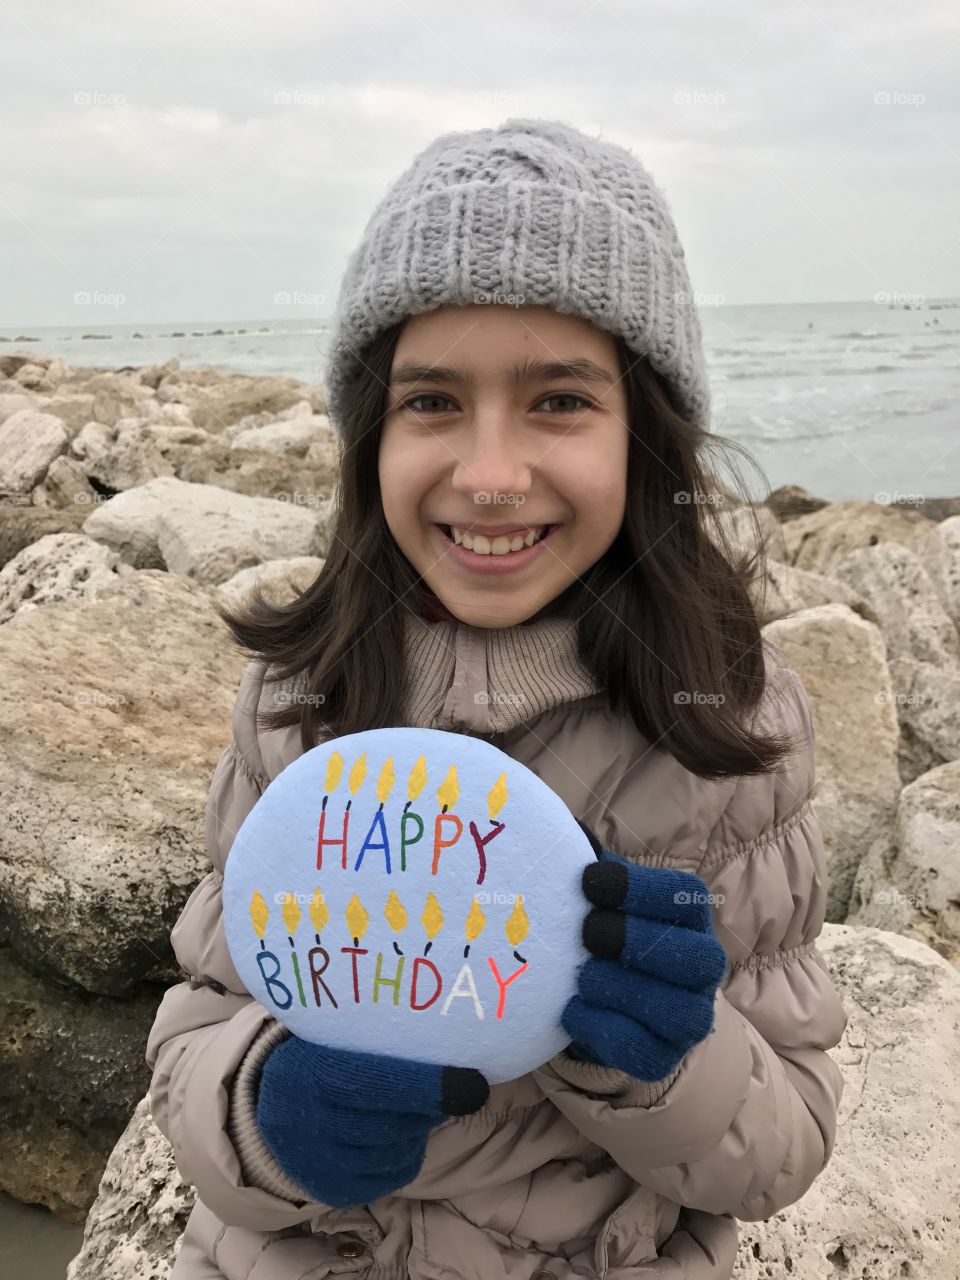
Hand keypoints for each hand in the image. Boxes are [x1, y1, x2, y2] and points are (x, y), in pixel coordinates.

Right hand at [256, 1039, 488, 1207]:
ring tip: (423, 1107)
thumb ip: (383, 1041)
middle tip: (458, 1088)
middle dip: (430, 1107)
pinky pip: (391, 1175)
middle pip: (390, 1123)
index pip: (375, 1082)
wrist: (274, 1100)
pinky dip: (409, 1153)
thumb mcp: (338, 1035)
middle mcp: (306, 1122)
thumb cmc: (321, 1054)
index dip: (427, 1085)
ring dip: (418, 1129)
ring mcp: (315, 1163)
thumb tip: (452, 1045)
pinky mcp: (331, 1190)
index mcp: (307, 1071)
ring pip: (394, 1151)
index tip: (473, 1082)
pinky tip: (407, 1132)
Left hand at [560, 823, 727, 1081]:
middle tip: (587, 933)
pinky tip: (571, 1008)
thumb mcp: (595, 897)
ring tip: (580, 975)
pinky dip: (604, 1031)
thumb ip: (586, 870)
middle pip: (697, 959)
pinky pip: (646, 1054)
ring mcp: (689, 1018)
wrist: (598, 997)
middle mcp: (702, 967)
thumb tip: (555, 833)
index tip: (590, 881)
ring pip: (678, 1013)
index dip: (640, 889)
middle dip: (638, 943)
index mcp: (688, 916)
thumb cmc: (597, 929)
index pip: (686, 897)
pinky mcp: (663, 1058)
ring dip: (622, 990)